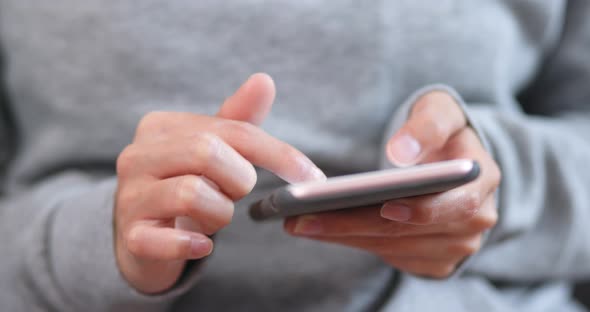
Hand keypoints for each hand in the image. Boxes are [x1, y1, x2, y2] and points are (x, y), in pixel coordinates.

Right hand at [115, 74, 325, 292]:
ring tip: (212, 217)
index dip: (278, 154)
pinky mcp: (131, 236)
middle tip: (235, 194)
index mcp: (161, 126)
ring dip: (219, 214)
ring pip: (191, 194)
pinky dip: (192, 244)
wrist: (142, 235)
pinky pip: (165, 241)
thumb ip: (237, 121)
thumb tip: (264, 80)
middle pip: (207, 152)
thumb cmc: (185, 185)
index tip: (312, 176)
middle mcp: (138, 155)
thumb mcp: (211, 152)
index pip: (232, 130)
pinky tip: (202, 245)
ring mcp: (129, 196)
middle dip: (239, 179)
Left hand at [285, 91, 499, 277]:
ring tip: (301, 222)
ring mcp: (455, 246)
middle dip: (356, 226)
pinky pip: (390, 256)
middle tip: (304, 217)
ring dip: (346, 237)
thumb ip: (426, 125)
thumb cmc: (439, 131)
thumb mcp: (438, 110)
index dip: (420, 210)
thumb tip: (402, 153)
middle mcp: (475, 221)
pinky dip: (354, 243)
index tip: (382, 206)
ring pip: (395, 248)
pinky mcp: (433, 259)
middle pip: (412, 232)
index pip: (456, 205)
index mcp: (482, 181)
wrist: (446, 160)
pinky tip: (322, 230)